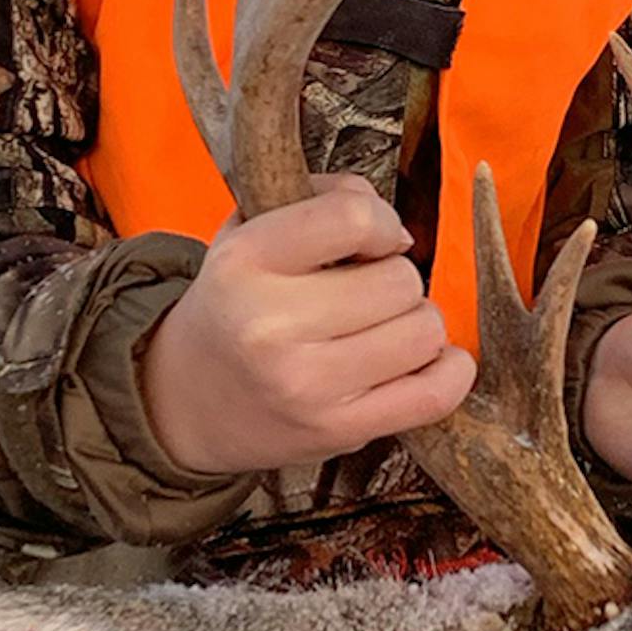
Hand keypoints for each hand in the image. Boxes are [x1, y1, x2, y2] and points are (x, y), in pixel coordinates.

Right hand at [139, 176, 475, 475]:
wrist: (184, 400)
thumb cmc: (235, 305)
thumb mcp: (248, 232)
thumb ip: (322, 199)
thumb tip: (396, 227)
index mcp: (244, 262)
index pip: (353, 217)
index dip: (379, 222)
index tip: (370, 239)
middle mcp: (270, 326)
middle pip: (400, 279)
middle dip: (394, 279)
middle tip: (363, 294)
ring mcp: (306, 385)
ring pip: (425, 331)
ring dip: (415, 323)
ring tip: (378, 329)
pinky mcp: (338, 431)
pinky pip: (436, 393)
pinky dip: (447, 371)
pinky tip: (422, 360)